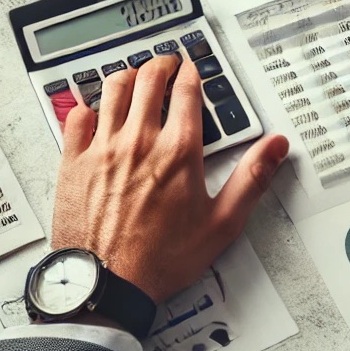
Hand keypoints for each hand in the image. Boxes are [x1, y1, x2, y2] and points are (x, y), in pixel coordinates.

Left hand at [51, 55, 287, 304]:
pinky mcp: (74, 162)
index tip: (192, 68)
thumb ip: (251, 179)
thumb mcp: (221, 224)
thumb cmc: (161, 260)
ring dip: (127, 75)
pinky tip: (94, 112)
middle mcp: (139, 140)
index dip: (191, 72)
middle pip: (149, 79)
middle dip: (161, 64)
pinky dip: (88, 108)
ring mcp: (103, 148)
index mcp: (177, 151)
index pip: (186, 90)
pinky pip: (77, 118)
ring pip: (113, 89)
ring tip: (134, 76)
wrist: (106, 286)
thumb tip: (275, 147)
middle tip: (166, 64)